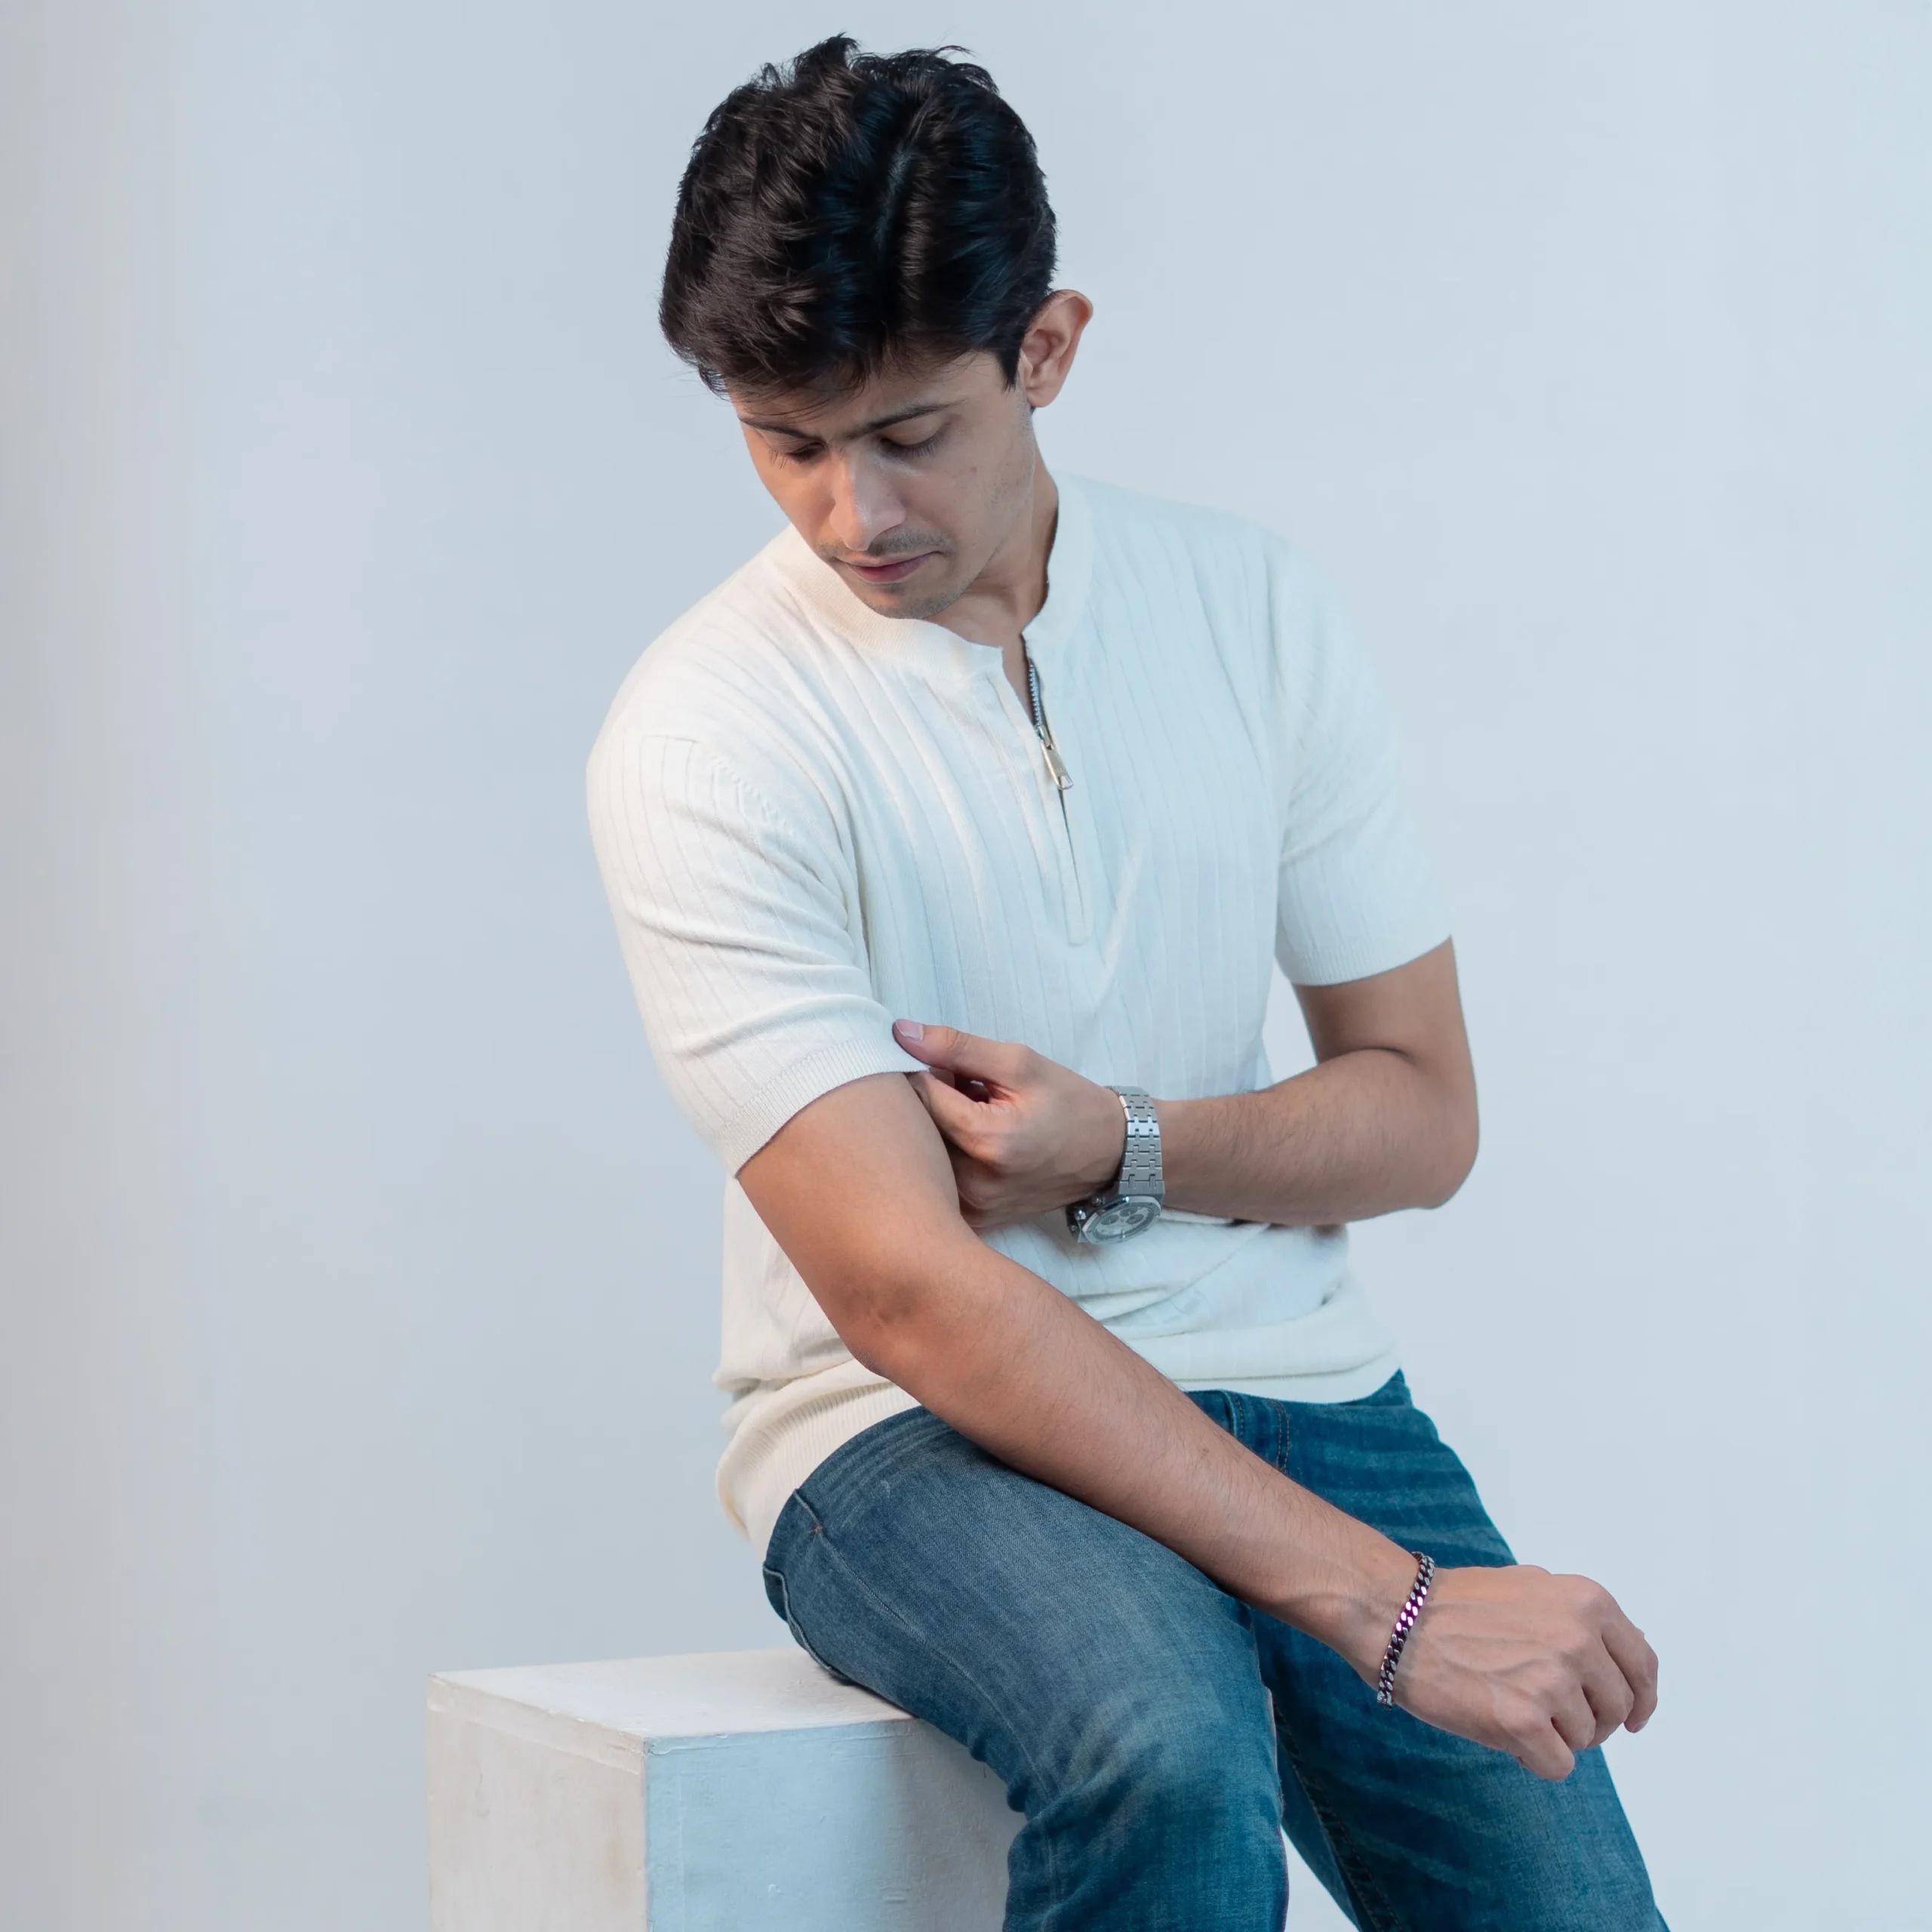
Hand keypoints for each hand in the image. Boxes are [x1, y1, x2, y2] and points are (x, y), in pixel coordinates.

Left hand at [891, 1020, 1127, 1229]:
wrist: (1107, 1154)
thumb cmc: (1068, 1103)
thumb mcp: (1019, 1063)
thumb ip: (957, 1047)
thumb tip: (901, 1033)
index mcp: (987, 1139)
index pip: (919, 1097)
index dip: (923, 1071)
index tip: (944, 1065)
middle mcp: (974, 1182)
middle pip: (917, 1131)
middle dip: (930, 1102)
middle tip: (963, 1090)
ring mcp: (973, 1206)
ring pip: (924, 1157)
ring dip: (938, 1131)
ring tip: (974, 1118)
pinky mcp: (974, 1219)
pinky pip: (940, 1180)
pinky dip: (948, 1157)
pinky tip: (976, 1144)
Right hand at [1386, 1562, 1658, 1780]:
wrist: (1397, 1614)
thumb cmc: (1458, 1603)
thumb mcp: (1534, 1588)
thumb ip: (1583, 1619)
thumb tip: (1634, 1648)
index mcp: (1589, 1603)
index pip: (1642, 1665)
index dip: (1640, 1698)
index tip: (1631, 1719)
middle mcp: (1579, 1639)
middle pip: (1617, 1709)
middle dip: (1591, 1721)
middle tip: (1551, 1715)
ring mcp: (1553, 1681)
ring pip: (1586, 1740)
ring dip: (1554, 1735)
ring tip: (1511, 1708)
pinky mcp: (1524, 1721)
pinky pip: (1558, 1766)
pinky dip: (1533, 1759)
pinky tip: (1503, 1733)